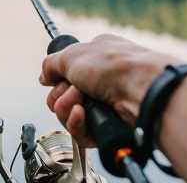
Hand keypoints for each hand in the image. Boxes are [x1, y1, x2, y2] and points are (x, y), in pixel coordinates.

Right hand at [39, 34, 182, 146]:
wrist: (142, 90)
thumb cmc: (114, 66)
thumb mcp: (72, 54)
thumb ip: (51, 64)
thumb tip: (44, 77)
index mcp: (95, 58)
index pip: (65, 73)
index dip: (57, 79)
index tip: (56, 79)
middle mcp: (100, 81)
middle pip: (62, 96)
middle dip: (60, 95)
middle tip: (72, 90)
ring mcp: (104, 104)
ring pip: (68, 115)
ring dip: (65, 108)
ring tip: (79, 101)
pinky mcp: (106, 126)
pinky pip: (79, 132)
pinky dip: (76, 123)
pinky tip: (81, 114)